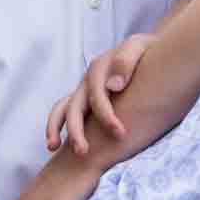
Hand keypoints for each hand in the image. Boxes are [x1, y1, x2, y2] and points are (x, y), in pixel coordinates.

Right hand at [47, 33, 154, 153]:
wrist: (146, 50)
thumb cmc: (146, 51)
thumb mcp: (139, 47)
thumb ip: (126, 61)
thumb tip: (113, 86)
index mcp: (100, 67)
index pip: (97, 94)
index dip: (106, 116)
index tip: (120, 134)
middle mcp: (87, 80)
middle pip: (75, 105)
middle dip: (76, 129)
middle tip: (83, 152)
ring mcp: (84, 91)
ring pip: (63, 109)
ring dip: (55, 128)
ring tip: (52, 147)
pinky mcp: (84, 101)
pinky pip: (65, 114)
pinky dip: (57, 127)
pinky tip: (56, 145)